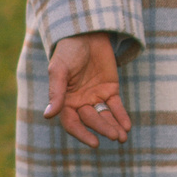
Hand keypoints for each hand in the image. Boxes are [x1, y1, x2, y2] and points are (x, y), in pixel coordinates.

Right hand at [45, 34, 131, 148]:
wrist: (87, 34)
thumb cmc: (68, 51)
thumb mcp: (59, 70)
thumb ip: (56, 93)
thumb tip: (48, 116)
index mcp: (65, 101)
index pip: (72, 123)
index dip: (82, 134)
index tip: (94, 143)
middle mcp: (80, 102)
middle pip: (92, 120)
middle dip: (103, 129)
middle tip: (115, 137)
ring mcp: (96, 96)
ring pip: (105, 116)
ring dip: (114, 127)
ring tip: (123, 137)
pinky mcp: (110, 89)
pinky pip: (116, 106)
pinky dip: (122, 116)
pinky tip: (127, 126)